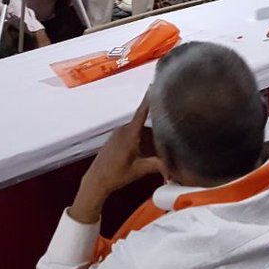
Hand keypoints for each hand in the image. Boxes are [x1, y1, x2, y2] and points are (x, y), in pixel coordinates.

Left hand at [70, 95, 161, 224]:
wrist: (96, 181)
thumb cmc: (115, 175)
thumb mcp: (139, 170)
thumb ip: (156, 165)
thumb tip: (172, 166)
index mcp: (129, 133)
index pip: (142, 112)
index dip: (148, 99)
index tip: (154, 86)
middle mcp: (123, 130)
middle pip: (144, 125)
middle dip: (155, 132)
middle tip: (167, 139)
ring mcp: (118, 135)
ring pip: (138, 131)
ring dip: (147, 139)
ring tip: (156, 151)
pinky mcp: (115, 140)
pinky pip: (131, 135)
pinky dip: (139, 142)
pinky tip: (143, 154)